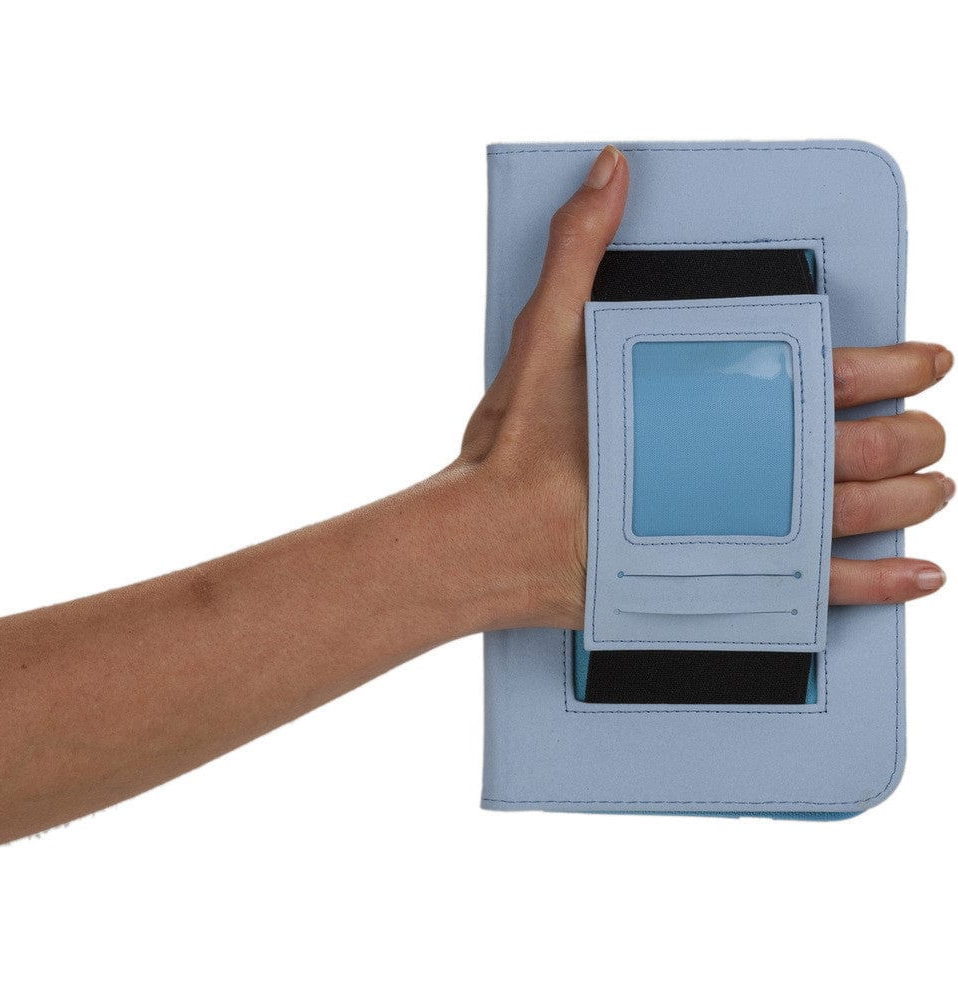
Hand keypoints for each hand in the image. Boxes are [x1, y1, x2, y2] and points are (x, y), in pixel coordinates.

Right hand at [457, 145, 949, 629]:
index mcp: (718, 403)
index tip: (927, 365)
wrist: (490, 540)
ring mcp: (741, 533)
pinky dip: (879, 584)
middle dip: (912, 439)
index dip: (897, 367)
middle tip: (929, 433)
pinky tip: (915, 577)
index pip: (835, 374)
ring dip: (912, 500)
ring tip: (935, 490)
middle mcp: (744, 470)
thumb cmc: (519, 447)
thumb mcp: (547, 333)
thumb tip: (610, 173)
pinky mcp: (723, 586)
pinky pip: (823, 589)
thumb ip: (582, 247)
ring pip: (861, 517)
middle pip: (865, 451)